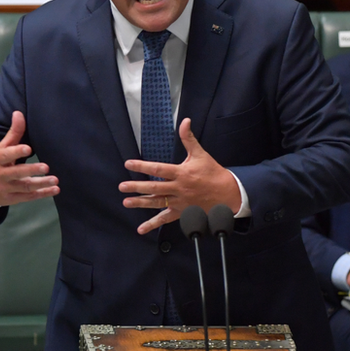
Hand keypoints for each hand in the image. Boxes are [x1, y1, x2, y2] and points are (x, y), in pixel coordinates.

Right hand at [0, 111, 58, 206]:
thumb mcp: (1, 148)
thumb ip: (13, 133)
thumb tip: (18, 113)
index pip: (6, 155)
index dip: (16, 152)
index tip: (28, 149)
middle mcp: (1, 175)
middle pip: (17, 173)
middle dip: (31, 170)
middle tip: (46, 167)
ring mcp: (6, 188)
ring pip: (24, 187)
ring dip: (41, 184)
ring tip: (55, 180)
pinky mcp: (12, 199)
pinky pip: (29, 197)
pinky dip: (42, 194)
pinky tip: (55, 189)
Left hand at [119, 118, 240, 233]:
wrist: (227, 193)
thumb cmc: (212, 173)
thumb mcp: (200, 154)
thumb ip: (189, 138)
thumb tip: (185, 121)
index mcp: (182, 173)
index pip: (158, 169)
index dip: (142, 166)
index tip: (128, 164)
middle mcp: (179, 189)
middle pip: (155, 188)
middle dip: (137, 187)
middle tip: (122, 186)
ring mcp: (179, 202)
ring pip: (157, 203)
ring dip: (141, 203)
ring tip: (126, 202)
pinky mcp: (181, 213)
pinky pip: (165, 219)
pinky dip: (153, 225)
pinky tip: (141, 229)